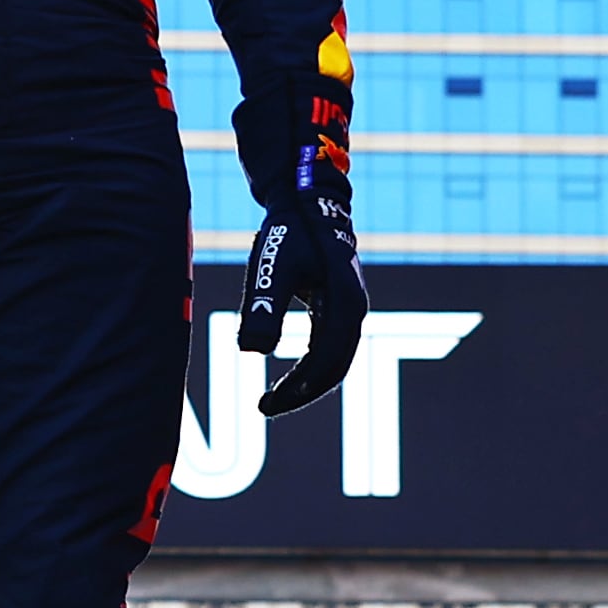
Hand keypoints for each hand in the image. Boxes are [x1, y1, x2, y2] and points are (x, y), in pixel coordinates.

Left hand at [241, 188, 367, 417]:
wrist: (308, 200)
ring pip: (335, 358)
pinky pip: (330, 345)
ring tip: (273, 398)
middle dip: (302, 392)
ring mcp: (350, 307)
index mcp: (346, 304)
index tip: (267, 404)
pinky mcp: (339, 304)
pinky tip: (289, 375)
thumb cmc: (289, 231)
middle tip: (265, 408)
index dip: (298, 388)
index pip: (326, 363)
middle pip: (335, 367)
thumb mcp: (272, 267)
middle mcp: (355, 309)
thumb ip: (264, 306)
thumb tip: (253, 351)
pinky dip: (311, 365)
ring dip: (307, 381)